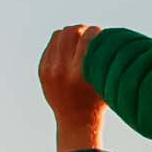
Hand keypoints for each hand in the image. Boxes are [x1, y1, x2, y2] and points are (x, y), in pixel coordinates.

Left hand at [38, 25, 105, 151]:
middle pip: (70, 31)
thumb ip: (107, 60)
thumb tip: (109, 34)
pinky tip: (70, 50)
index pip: (88, 37)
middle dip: (83, 29)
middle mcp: (61, 69)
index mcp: (79, 72)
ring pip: (58, 35)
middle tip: (90, 35)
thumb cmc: (98, 101)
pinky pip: (51, 45)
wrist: (75, 122)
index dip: (97, 31)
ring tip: (80, 41)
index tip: (103, 34)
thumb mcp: (106, 81)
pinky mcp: (42, 70)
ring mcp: (49, 69)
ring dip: (70, 34)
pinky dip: (61, 43)